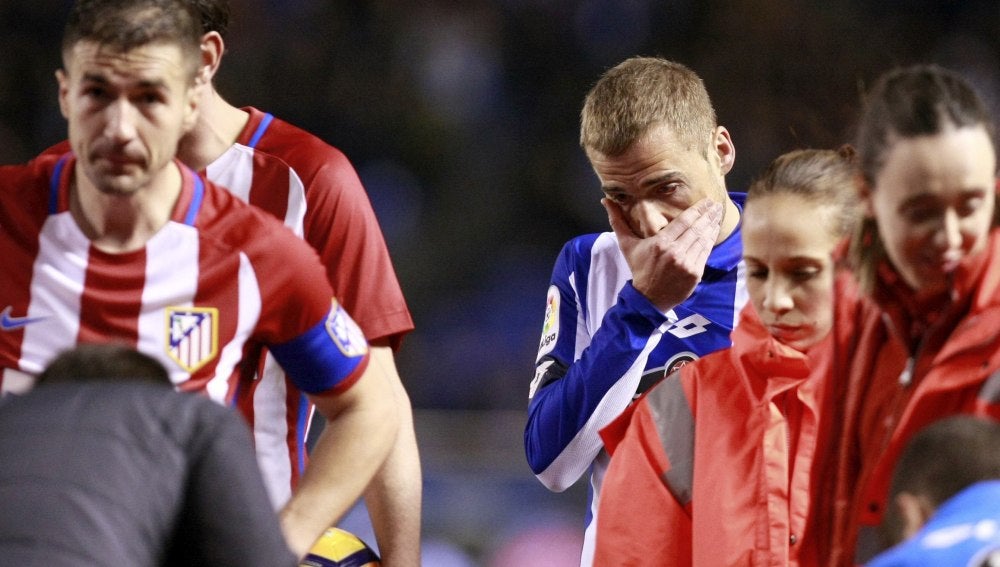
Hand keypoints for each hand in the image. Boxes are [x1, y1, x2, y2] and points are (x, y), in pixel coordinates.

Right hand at [603, 198, 722, 311]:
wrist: (647, 299)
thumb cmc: (638, 268)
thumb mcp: (626, 245)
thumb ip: (618, 221)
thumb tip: (606, 200)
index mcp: (660, 243)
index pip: (684, 222)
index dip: (697, 210)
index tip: (706, 201)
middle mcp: (675, 252)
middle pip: (696, 228)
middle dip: (708, 215)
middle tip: (716, 204)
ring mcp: (686, 264)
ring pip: (703, 240)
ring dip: (712, 226)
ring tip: (718, 215)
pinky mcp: (695, 274)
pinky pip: (705, 253)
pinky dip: (711, 241)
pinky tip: (714, 231)